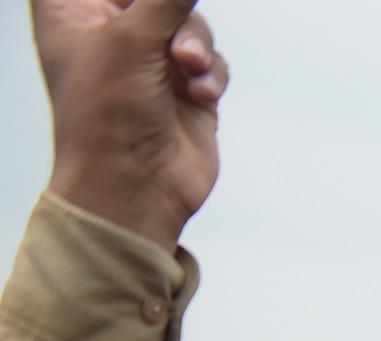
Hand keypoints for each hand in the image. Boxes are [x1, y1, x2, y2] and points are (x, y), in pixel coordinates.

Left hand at [35, 0, 228, 251]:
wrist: (136, 187)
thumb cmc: (108, 116)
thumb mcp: (131, 38)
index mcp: (72, 9)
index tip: (154, 8)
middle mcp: (110, 31)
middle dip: (176, 15)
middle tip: (177, 44)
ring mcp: (150, 61)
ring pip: (191, 24)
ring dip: (198, 46)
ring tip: (190, 71)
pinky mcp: (186, 88)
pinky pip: (212, 60)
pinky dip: (211, 75)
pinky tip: (199, 95)